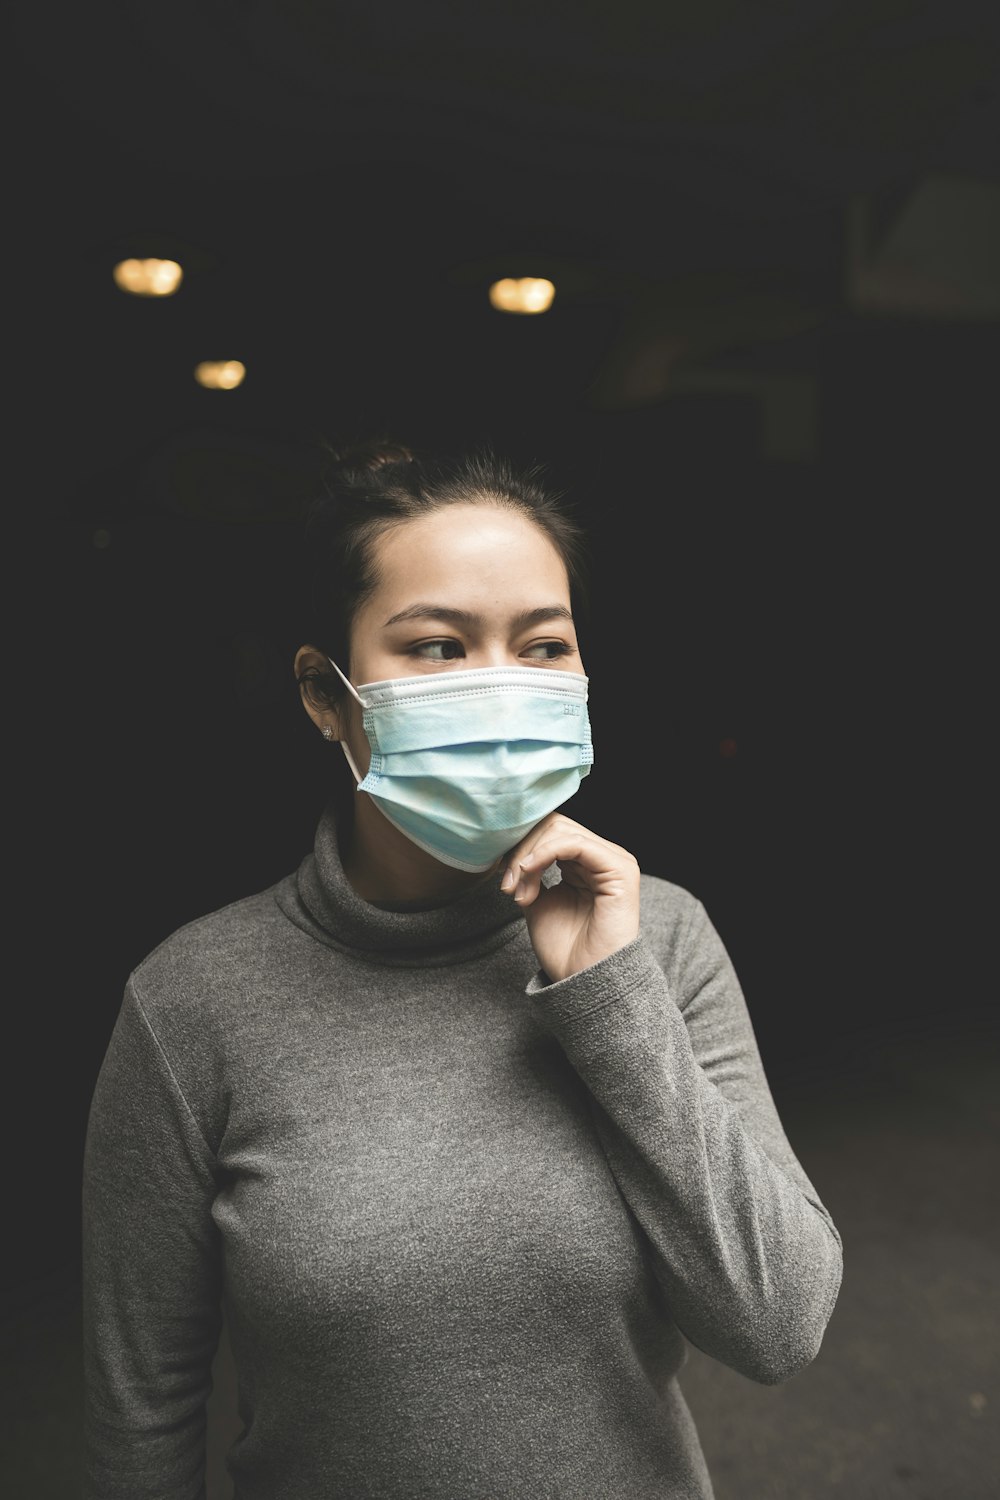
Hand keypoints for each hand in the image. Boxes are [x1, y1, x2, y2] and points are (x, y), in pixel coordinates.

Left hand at [500, 812, 640, 982]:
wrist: (584, 981)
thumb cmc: (566, 949)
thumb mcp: (537, 902)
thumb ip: (529, 873)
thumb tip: (512, 851)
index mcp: (586, 862)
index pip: (549, 831)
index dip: (520, 848)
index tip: (502, 882)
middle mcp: (602, 856)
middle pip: (553, 825)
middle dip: (521, 852)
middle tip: (508, 887)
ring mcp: (613, 860)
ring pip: (560, 831)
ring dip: (529, 857)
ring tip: (519, 892)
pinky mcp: (619, 868)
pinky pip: (574, 843)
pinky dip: (543, 854)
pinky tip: (529, 873)